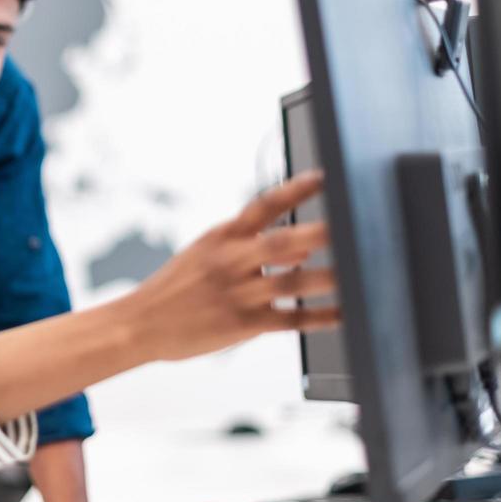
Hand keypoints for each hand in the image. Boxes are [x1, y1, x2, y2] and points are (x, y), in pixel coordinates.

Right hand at [128, 171, 337, 362]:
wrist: (139, 323)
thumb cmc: (175, 288)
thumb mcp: (205, 254)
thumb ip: (250, 248)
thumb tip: (301, 250)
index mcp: (222, 237)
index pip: (264, 205)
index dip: (295, 190)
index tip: (325, 176)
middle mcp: (231, 261)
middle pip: (284, 242)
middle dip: (321, 233)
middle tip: (355, 223)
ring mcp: (237, 293)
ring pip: (293, 282)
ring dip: (329, 276)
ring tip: (360, 271)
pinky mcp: (241, 324)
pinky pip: (290, 320)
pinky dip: (321, 318)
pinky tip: (344, 314)